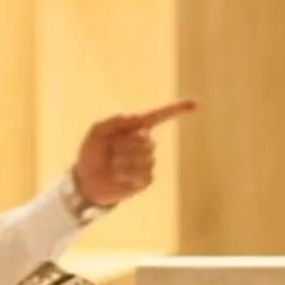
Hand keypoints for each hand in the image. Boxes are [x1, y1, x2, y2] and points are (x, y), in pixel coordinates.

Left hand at [73, 100, 195, 209]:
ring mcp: (148, 161)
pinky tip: (118, 176)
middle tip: (111, 151)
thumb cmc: (91, 153)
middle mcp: (145, 143)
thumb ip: (114, 120)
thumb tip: (137, 117)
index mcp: (136, 128)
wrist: (87, 181)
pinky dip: (127, 175)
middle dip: (125, 146)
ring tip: (112, 165)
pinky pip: (145, 174)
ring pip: (146, 158)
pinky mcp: (146, 179)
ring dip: (124, 162)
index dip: (178, 109)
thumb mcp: (97, 131)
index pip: (160, 116)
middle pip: (147, 140)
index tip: (196, 103)